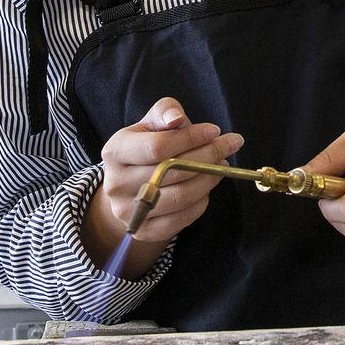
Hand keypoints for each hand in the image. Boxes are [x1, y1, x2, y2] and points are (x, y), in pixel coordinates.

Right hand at [93, 97, 244, 242]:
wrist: (129, 188)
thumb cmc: (145, 149)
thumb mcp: (150, 125)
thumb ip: (165, 112)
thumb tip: (176, 117)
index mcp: (115, 152)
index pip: (157, 147)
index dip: (190, 138)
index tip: (214, 131)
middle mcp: (116, 184)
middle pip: (172, 172)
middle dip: (208, 156)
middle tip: (230, 146)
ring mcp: (128, 211)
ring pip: (181, 196)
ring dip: (209, 179)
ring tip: (220, 165)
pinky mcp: (144, 232)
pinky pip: (183, 219)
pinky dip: (201, 202)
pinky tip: (206, 187)